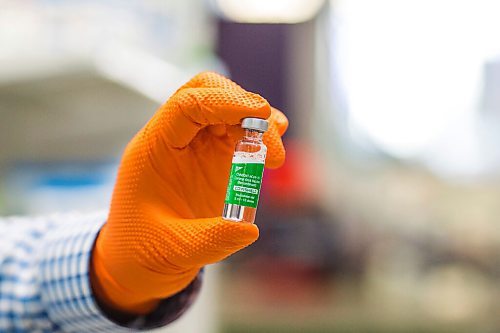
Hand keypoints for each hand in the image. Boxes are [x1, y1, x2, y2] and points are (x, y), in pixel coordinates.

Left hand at [91, 72, 287, 313]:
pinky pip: (237, 132)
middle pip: (207, 92)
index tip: (260, 114)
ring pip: (226, 109)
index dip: (225, 102)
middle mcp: (174, 139)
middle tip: (272, 135)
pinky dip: (258, 135)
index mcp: (154, 150)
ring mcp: (194, 146)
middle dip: (243, 105)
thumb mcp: (173, 250)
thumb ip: (210, 240)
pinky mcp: (212, 158)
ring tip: (275, 155)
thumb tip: (250, 229)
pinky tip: (271, 150)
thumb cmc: (143, 251)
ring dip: (257, 122)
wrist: (138, 260)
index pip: (187, 105)